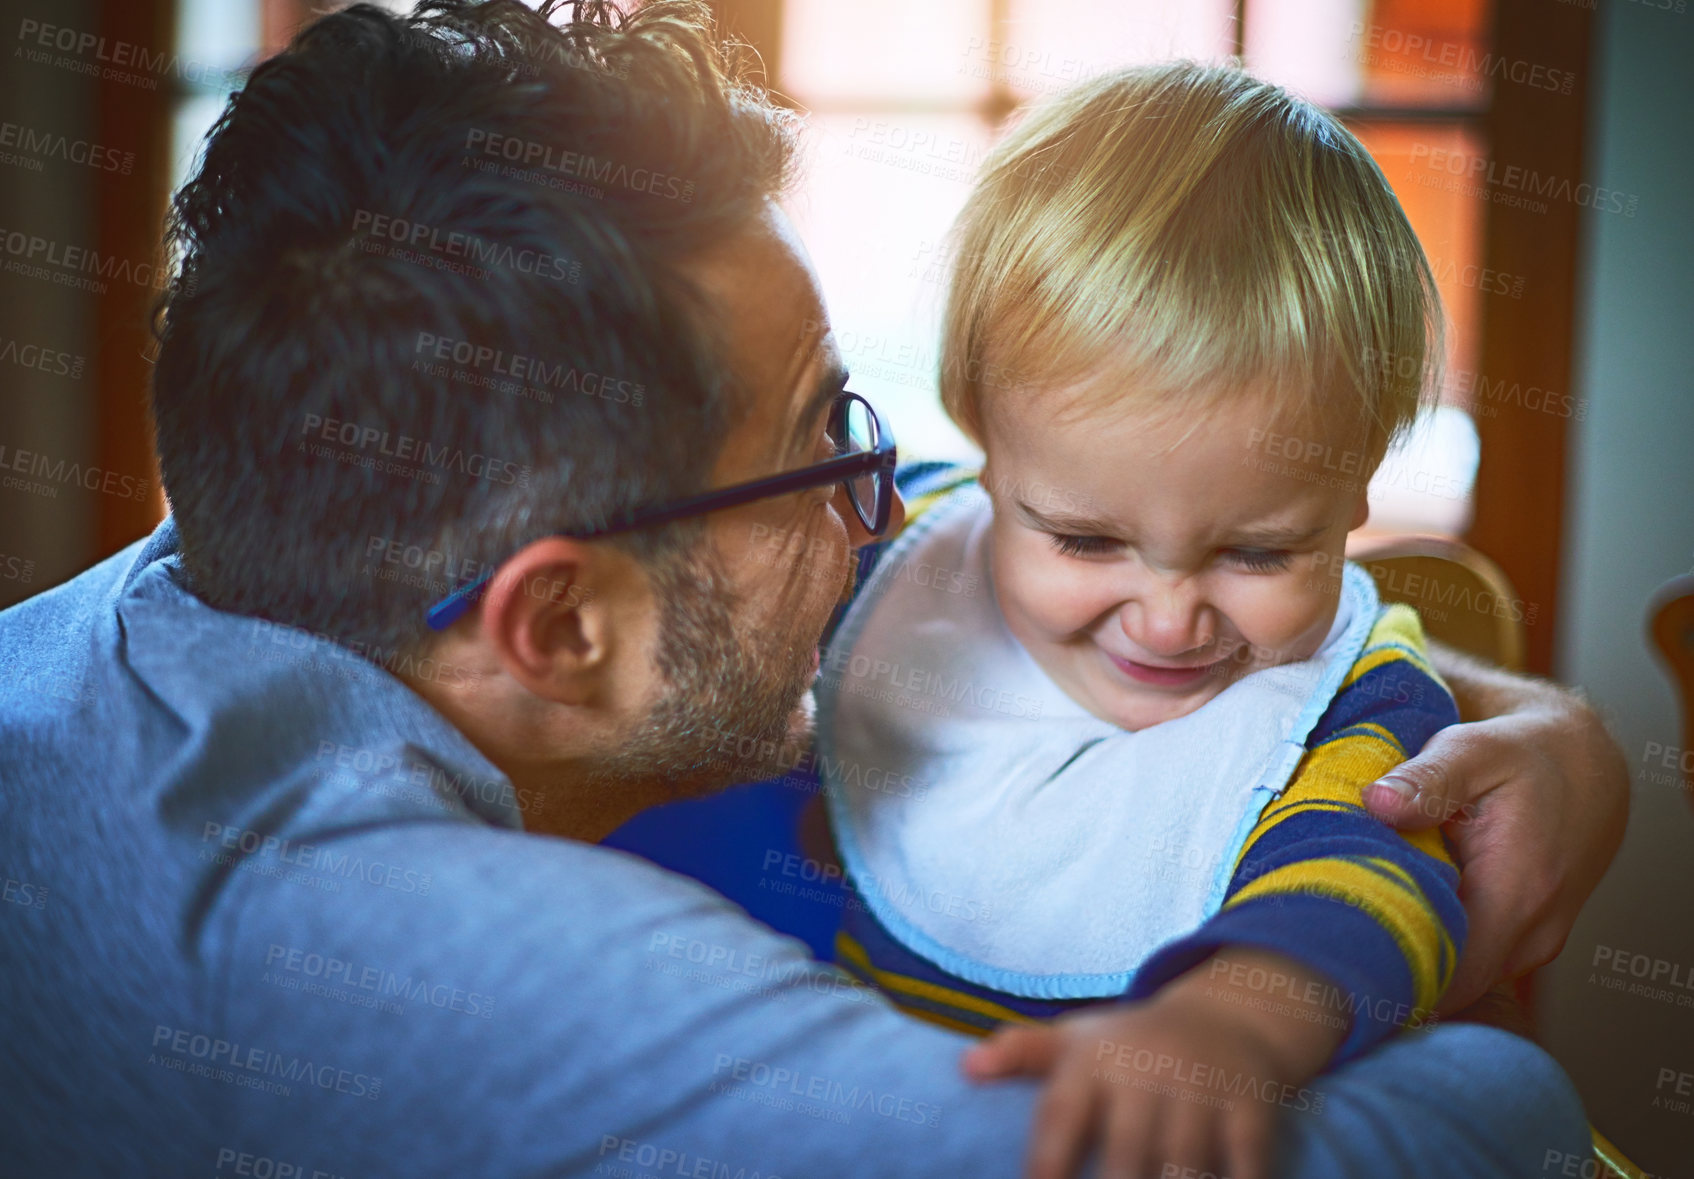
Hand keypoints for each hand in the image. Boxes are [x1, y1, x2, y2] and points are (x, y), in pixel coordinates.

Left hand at [963, 952, 1338, 1178]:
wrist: (1228, 1017)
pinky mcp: (1251, 1109)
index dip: (1048, 1165)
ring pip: (1185, 1166)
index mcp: (1094, 1062)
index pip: (1061, 1118)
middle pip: (1128, 1155)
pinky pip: (1247, 1163)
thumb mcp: (1076, 1040)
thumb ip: (1023, 1055)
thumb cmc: (1131, 1046)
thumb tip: (967, 1067)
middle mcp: (1147, 1074)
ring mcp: (1202, 1092)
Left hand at [1362, 646, 1628, 1012]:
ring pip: (1455, 979)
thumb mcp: (1475, 749)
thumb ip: (1427, 778)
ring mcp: (1529, 946)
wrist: (1587, 766)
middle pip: (1446, 988)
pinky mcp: (1517, 942)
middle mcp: (1530, 936)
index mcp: (1518, 894)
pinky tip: (1386, 914)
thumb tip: (1377, 802)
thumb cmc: (1525, 754)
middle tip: (1318, 942)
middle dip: (1384, 972)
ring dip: (1405, 957)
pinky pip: (1467, 963)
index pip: (1450, 977)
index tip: (1332, 958)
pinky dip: (1426, 945)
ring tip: (1346, 922)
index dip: (1389, 977)